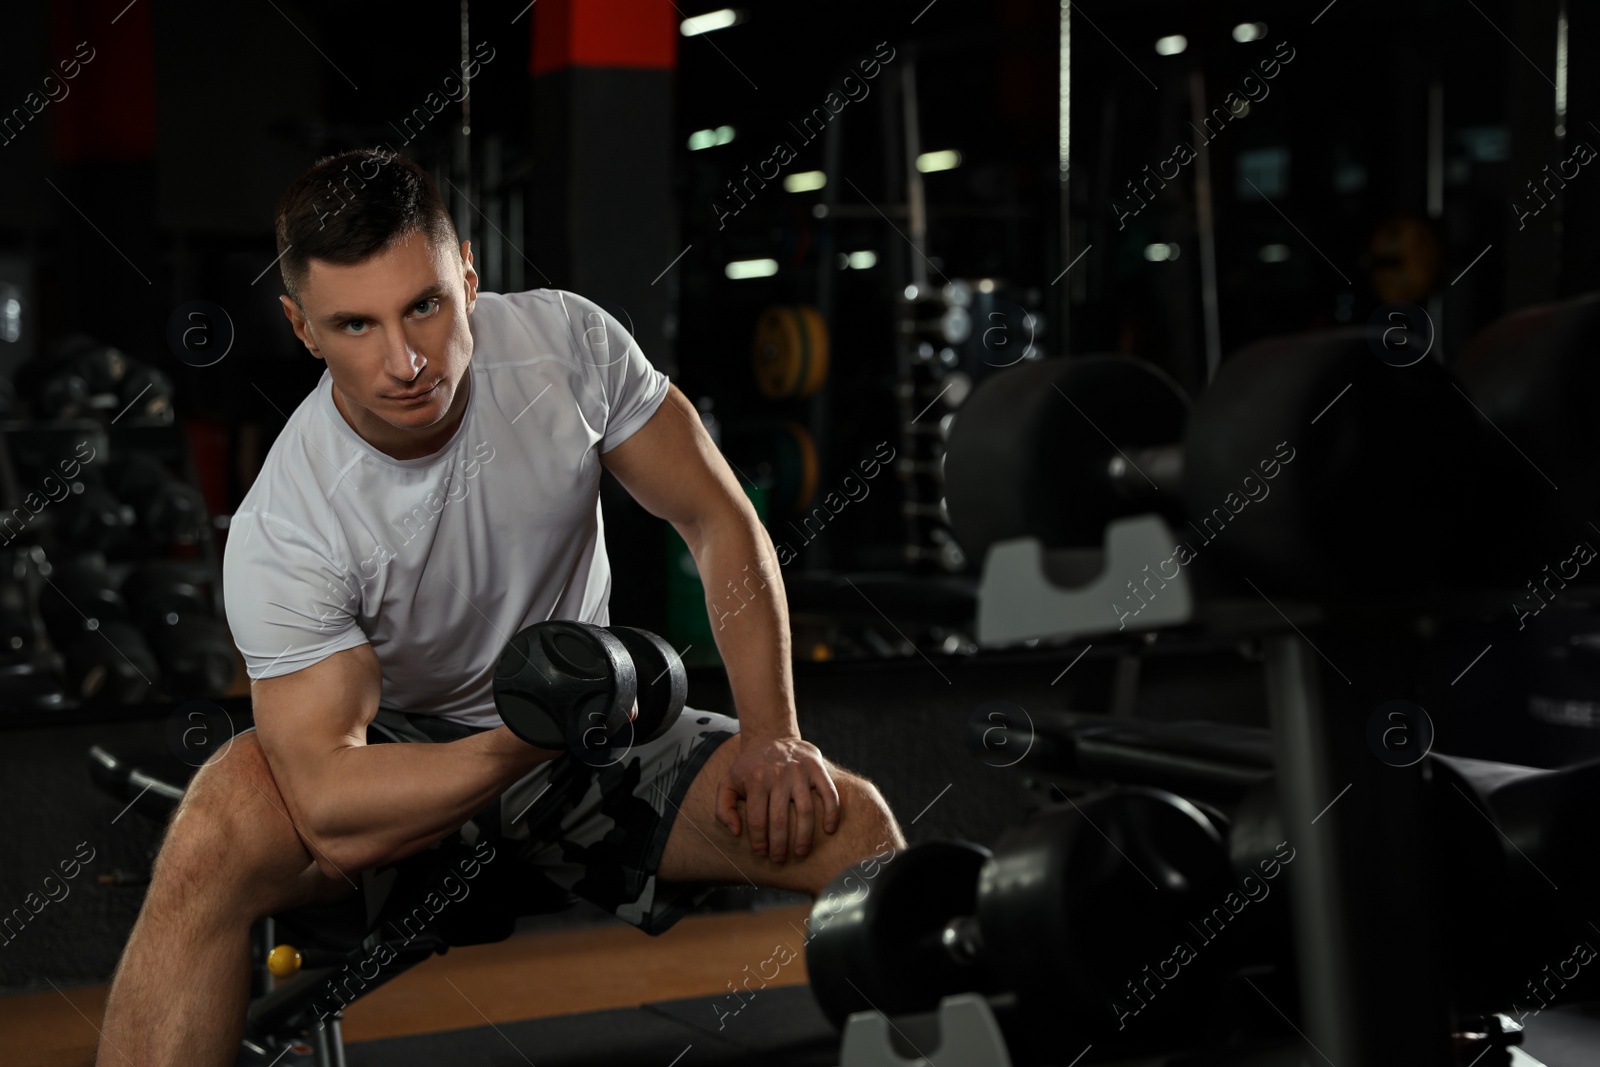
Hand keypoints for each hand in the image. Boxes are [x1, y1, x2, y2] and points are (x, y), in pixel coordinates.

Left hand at [716, 733, 839, 861]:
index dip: (759, 842)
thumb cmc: (749, 767)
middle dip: (780, 846)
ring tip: (801, 852)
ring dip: (804, 836)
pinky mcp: (816, 767)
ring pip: (805, 811)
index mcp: (755, 780)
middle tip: (780, 859)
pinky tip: (829, 829)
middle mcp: (777, 776)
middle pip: (780, 820)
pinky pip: (829, 793)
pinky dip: (832, 812)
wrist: (770, 736)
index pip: (757, 820)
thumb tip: (736, 832)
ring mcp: (799, 772)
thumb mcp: (728, 782)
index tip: (762, 853)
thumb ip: (724, 808)